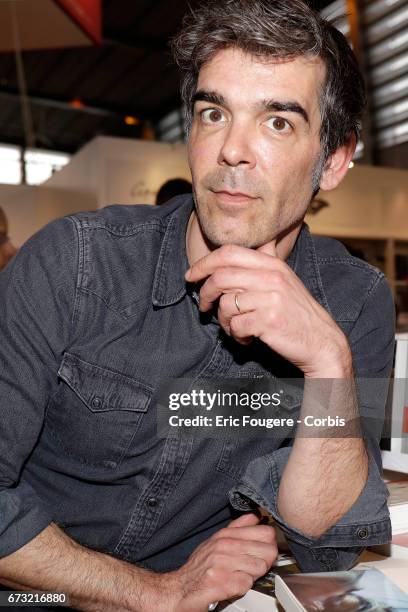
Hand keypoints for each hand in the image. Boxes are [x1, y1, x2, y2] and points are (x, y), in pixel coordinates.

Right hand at [164, 513, 276, 611]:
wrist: (178, 589)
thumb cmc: (199, 567)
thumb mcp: (216, 541)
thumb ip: (237, 528)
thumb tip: (256, 516)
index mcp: (226, 535)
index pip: (266, 532)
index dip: (269, 544)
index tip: (263, 551)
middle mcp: (224, 546)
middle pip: (268, 551)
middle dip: (265, 562)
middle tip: (253, 568)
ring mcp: (222, 563)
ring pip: (260, 568)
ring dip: (253, 576)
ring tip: (240, 576)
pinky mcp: (221, 583)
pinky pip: (247, 584)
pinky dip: (242, 588)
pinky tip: (232, 585)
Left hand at [185, 244, 351, 377]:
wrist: (322, 342)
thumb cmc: (297, 313)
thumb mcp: (286, 279)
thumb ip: (270, 259)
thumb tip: (264, 240)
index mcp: (272, 264)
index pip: (229, 253)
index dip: (204, 263)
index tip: (191, 276)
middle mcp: (272, 277)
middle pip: (221, 276)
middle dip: (204, 293)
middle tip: (203, 306)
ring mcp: (271, 298)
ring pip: (226, 304)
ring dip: (223, 321)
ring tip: (234, 328)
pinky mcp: (269, 320)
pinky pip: (235, 325)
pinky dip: (236, 335)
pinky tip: (247, 338)